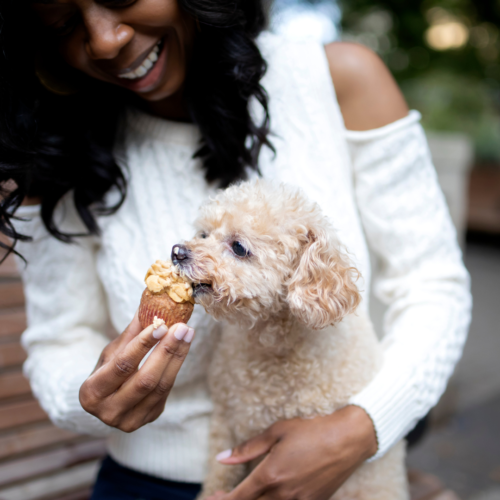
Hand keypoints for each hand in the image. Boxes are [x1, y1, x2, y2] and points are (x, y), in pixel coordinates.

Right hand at [79, 312, 194, 431]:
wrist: (108, 399)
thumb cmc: (107, 370)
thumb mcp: (112, 351)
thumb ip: (131, 333)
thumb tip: (150, 304)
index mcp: (91, 394)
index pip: (122, 366)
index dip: (143, 344)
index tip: (161, 324)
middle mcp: (109, 412)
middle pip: (145, 380)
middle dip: (166, 351)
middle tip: (181, 327)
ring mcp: (130, 420)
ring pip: (160, 387)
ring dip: (177, 357)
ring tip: (187, 334)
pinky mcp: (148, 418)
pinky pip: (166, 392)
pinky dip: (175, 367)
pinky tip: (182, 348)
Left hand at [209, 405, 376, 499]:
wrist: (347, 439)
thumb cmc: (311, 430)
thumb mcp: (276, 432)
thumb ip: (247, 448)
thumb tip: (222, 457)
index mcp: (271, 475)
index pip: (238, 498)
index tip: (211, 497)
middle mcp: (284, 494)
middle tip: (220, 497)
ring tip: (246, 495)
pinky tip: (271, 494)